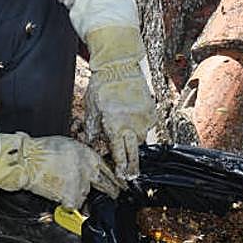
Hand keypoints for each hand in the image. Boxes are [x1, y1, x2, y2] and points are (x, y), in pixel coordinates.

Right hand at [0, 133, 121, 207]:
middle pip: (105, 183)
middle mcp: (87, 168)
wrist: (28, 160)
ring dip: (77, 194)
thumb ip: (81, 158)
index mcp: (87, 154)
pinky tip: (58, 195)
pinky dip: (66, 203)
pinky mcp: (72, 196)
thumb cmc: (41, 151)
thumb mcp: (67, 146)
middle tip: (114, 194)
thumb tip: (88, 168)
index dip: (113, 177)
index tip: (119, 183)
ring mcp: (81, 183)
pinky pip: (73, 204)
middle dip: (110, 190)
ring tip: (62, 186)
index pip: (107, 168)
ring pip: (85, 194)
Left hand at [84, 25, 156, 178]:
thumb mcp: (92, 110)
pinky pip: (147, 125)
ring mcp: (143, 118)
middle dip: (134, 166)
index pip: (119, 153)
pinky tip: (132, 119)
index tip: (123, 177)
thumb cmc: (102, 87)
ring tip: (127, 137)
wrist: (119, 66)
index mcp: (115, 126)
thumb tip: (93, 144)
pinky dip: (140, 125)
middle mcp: (132, 125)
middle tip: (133, 176)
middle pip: (135, 152)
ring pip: (141, 138)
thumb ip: (94, 129)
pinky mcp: (151, 110)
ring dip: (134, 141)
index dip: (121, 167)